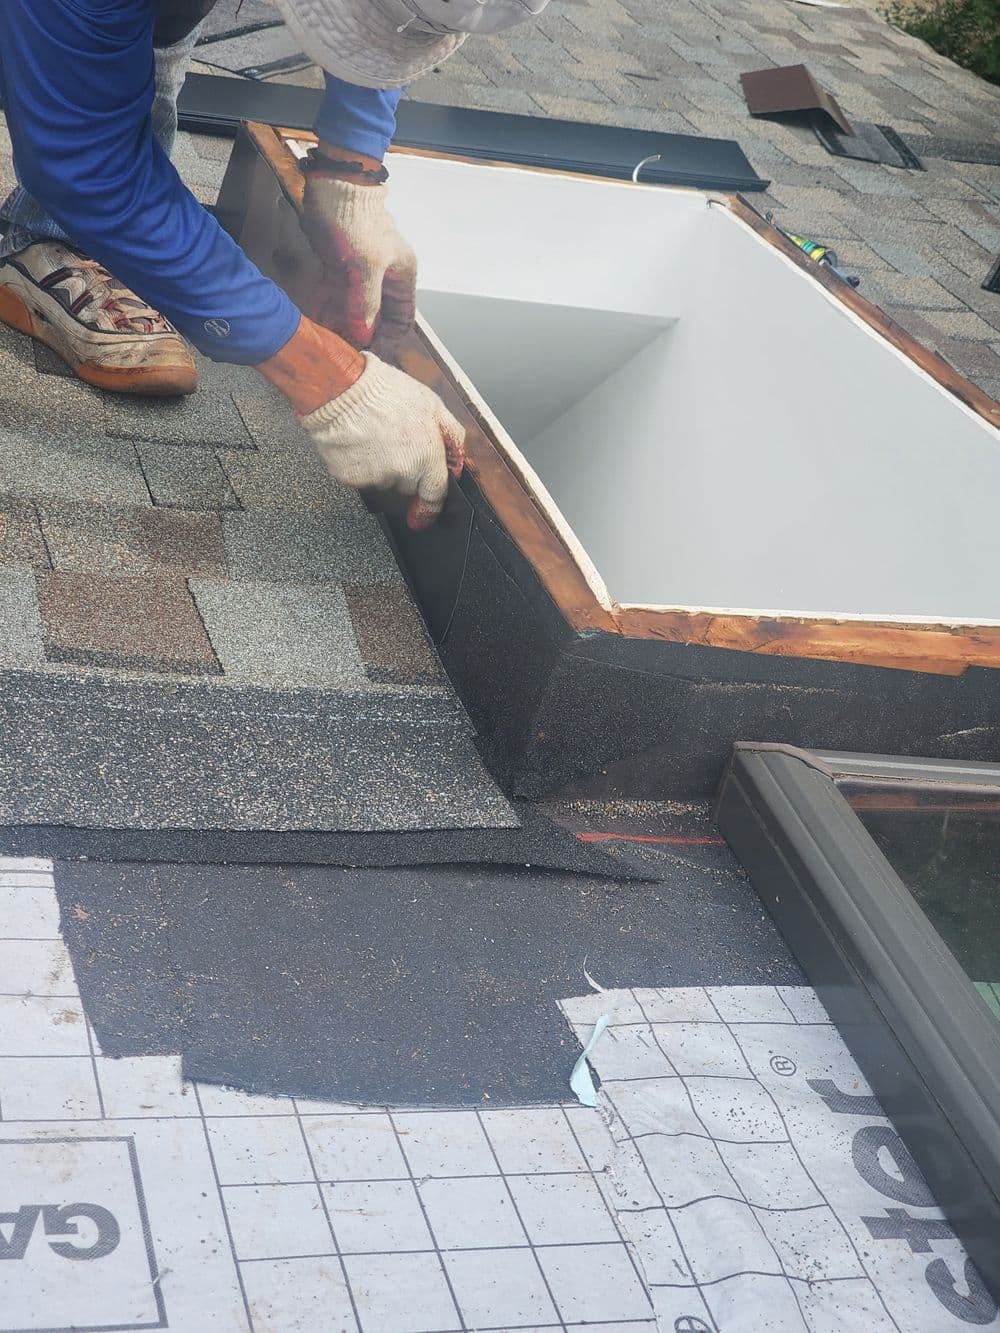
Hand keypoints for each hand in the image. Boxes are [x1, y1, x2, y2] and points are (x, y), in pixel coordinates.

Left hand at [301, 170, 416, 354]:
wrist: (334, 185)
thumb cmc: (357, 224)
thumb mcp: (364, 271)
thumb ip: (365, 306)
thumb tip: (364, 336)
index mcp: (402, 276)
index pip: (403, 318)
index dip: (389, 338)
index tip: (372, 353)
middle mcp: (385, 276)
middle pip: (378, 315)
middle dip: (363, 333)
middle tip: (347, 351)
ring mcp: (362, 270)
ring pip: (356, 306)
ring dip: (344, 323)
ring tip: (331, 341)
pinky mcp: (341, 264)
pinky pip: (337, 293)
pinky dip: (330, 307)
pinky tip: (319, 321)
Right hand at [301, 352, 464, 529]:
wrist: (342, 389)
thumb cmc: (385, 391)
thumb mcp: (431, 404)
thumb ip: (450, 433)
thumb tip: (456, 454)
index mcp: (425, 458)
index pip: (435, 495)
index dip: (432, 505)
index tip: (427, 512)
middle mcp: (401, 473)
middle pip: (407, 485)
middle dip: (405, 469)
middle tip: (394, 440)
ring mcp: (374, 478)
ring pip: (382, 480)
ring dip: (380, 465)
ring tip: (373, 434)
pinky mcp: (349, 478)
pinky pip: (358, 476)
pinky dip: (358, 463)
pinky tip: (357, 440)